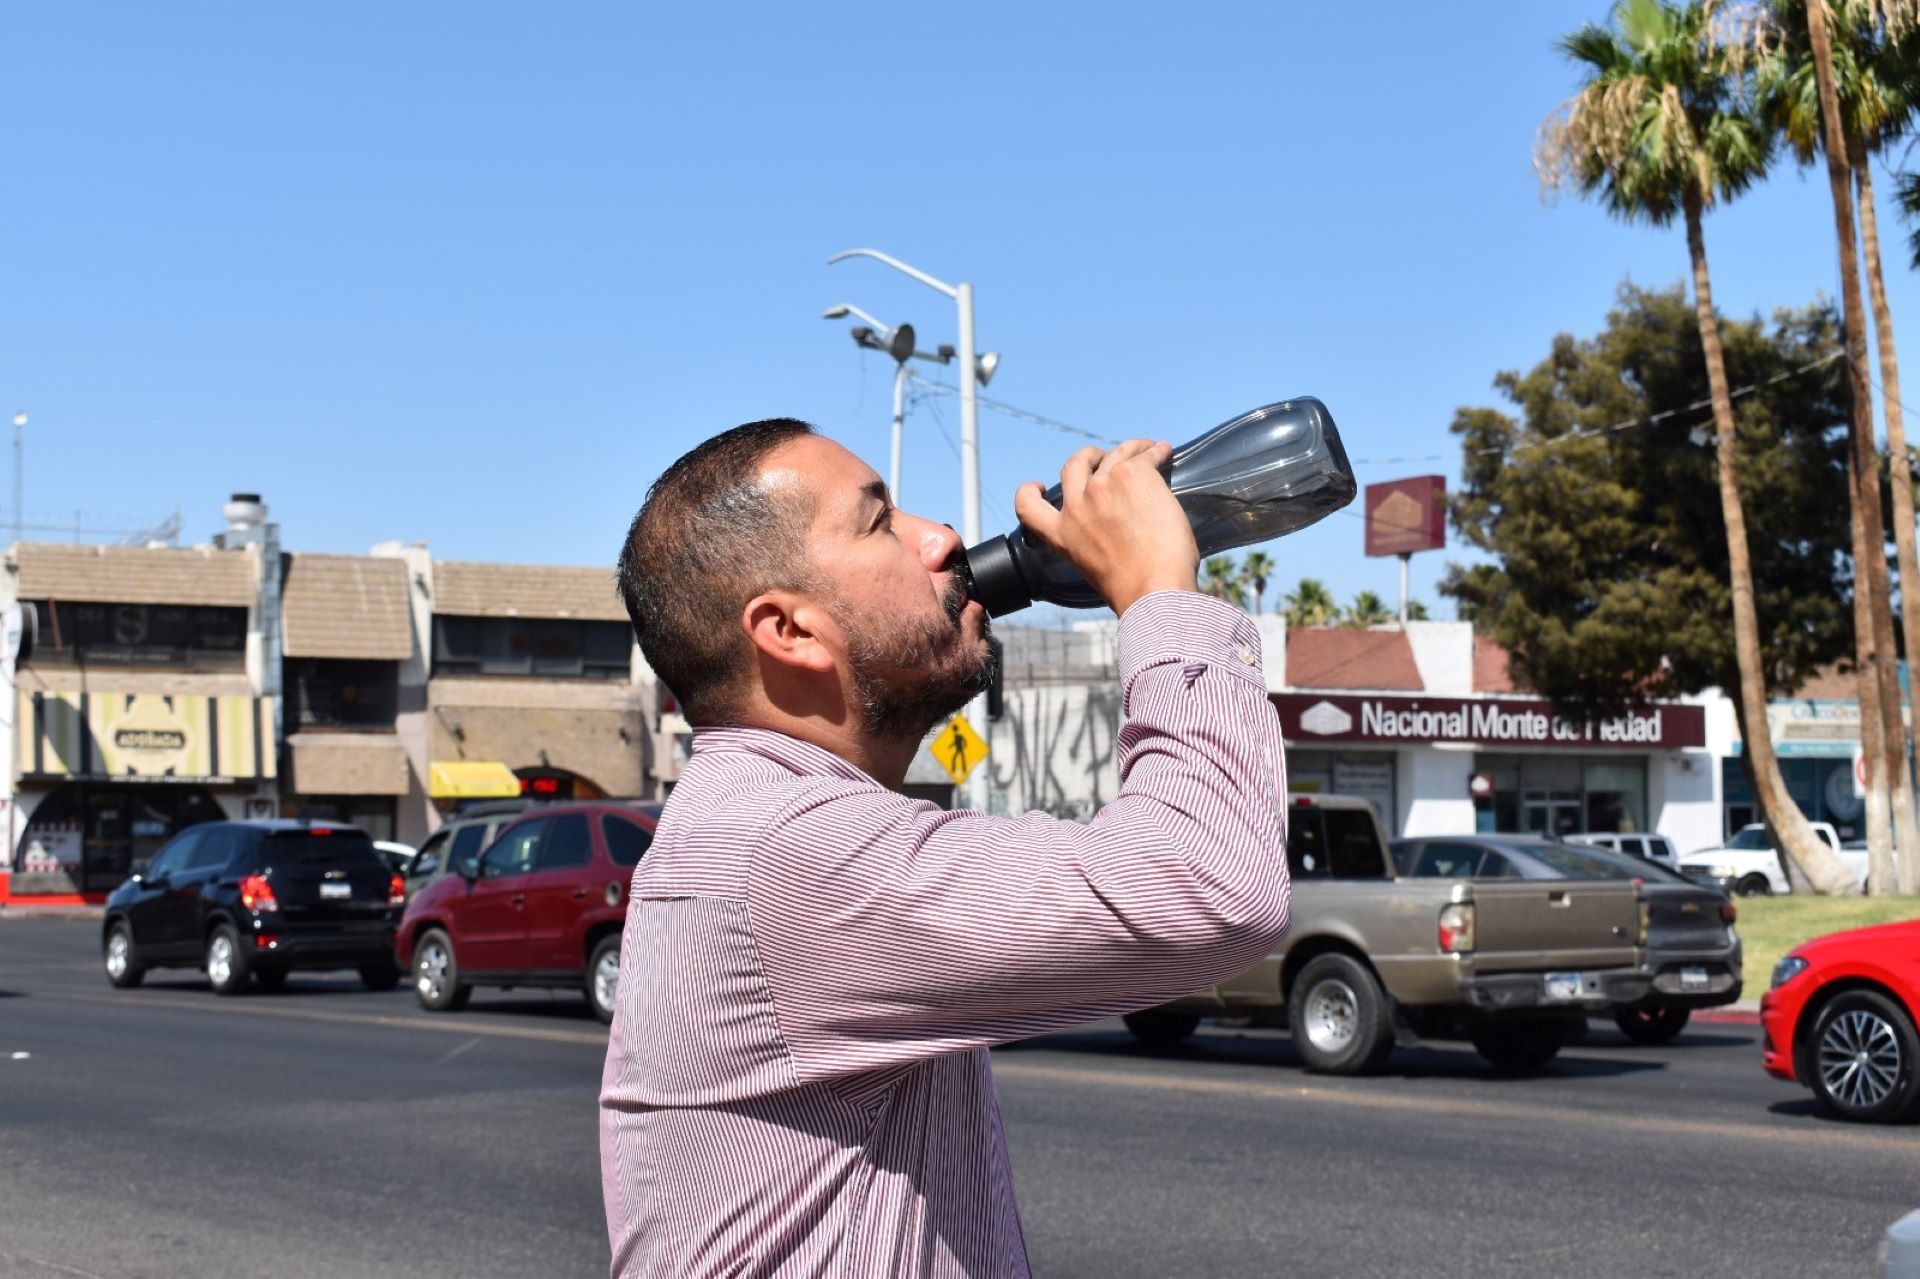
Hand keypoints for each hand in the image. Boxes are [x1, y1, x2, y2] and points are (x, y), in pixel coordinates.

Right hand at [1014, 439, 1198, 615]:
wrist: (1153, 586)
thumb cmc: (1134, 589)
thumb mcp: (1093, 569)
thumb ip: (1092, 545)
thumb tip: (1116, 534)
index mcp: (1062, 535)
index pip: (1028, 506)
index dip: (1029, 491)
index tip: (1039, 485)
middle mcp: (1077, 505)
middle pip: (1074, 464)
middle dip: (1089, 456)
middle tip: (1107, 457)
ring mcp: (1103, 485)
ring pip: (1114, 453)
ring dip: (1132, 449)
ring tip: (1148, 450)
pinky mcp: (1132, 474)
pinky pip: (1145, 456)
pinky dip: (1156, 452)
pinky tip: (1164, 452)